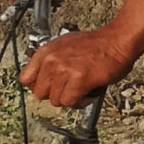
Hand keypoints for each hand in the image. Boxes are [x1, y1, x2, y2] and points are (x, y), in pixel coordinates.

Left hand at [20, 26, 136, 106]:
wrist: (117, 42)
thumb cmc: (97, 44)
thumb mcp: (65, 45)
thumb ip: (52, 60)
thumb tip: (45, 76)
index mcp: (46, 51)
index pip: (25, 79)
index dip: (37, 86)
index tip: (47, 88)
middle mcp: (52, 60)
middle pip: (39, 93)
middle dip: (54, 94)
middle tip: (67, 89)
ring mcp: (64, 70)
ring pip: (55, 100)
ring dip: (69, 99)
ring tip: (79, 90)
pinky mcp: (78, 80)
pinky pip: (70, 102)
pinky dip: (79, 102)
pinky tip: (86, 93)